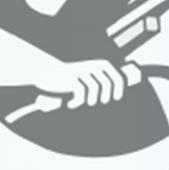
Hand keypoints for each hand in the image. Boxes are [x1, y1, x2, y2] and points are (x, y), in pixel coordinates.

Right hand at [0, 31, 127, 109]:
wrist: (47, 74)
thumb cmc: (71, 80)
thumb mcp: (90, 80)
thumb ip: (104, 83)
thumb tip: (121, 92)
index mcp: (100, 65)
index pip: (118, 77)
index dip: (120, 89)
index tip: (115, 98)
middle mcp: (92, 66)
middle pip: (108, 84)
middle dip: (106, 97)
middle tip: (101, 103)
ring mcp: (81, 71)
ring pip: (95, 90)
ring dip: (90, 101)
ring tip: (85, 103)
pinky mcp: (71, 77)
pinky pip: (81, 93)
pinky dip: (77, 102)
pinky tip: (71, 104)